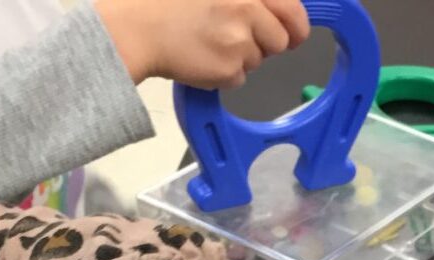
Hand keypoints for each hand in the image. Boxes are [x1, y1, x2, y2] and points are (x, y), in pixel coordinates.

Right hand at [97, 0, 309, 88]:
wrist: (138, 27)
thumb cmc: (166, 3)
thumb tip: (271, 9)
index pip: (292, 8)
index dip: (296, 23)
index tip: (293, 31)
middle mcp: (247, 10)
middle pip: (280, 40)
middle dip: (267, 42)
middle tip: (241, 38)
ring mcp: (239, 42)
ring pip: (257, 60)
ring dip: (240, 55)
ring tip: (209, 40)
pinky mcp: (229, 70)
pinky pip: (239, 78)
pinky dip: (224, 72)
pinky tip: (203, 56)